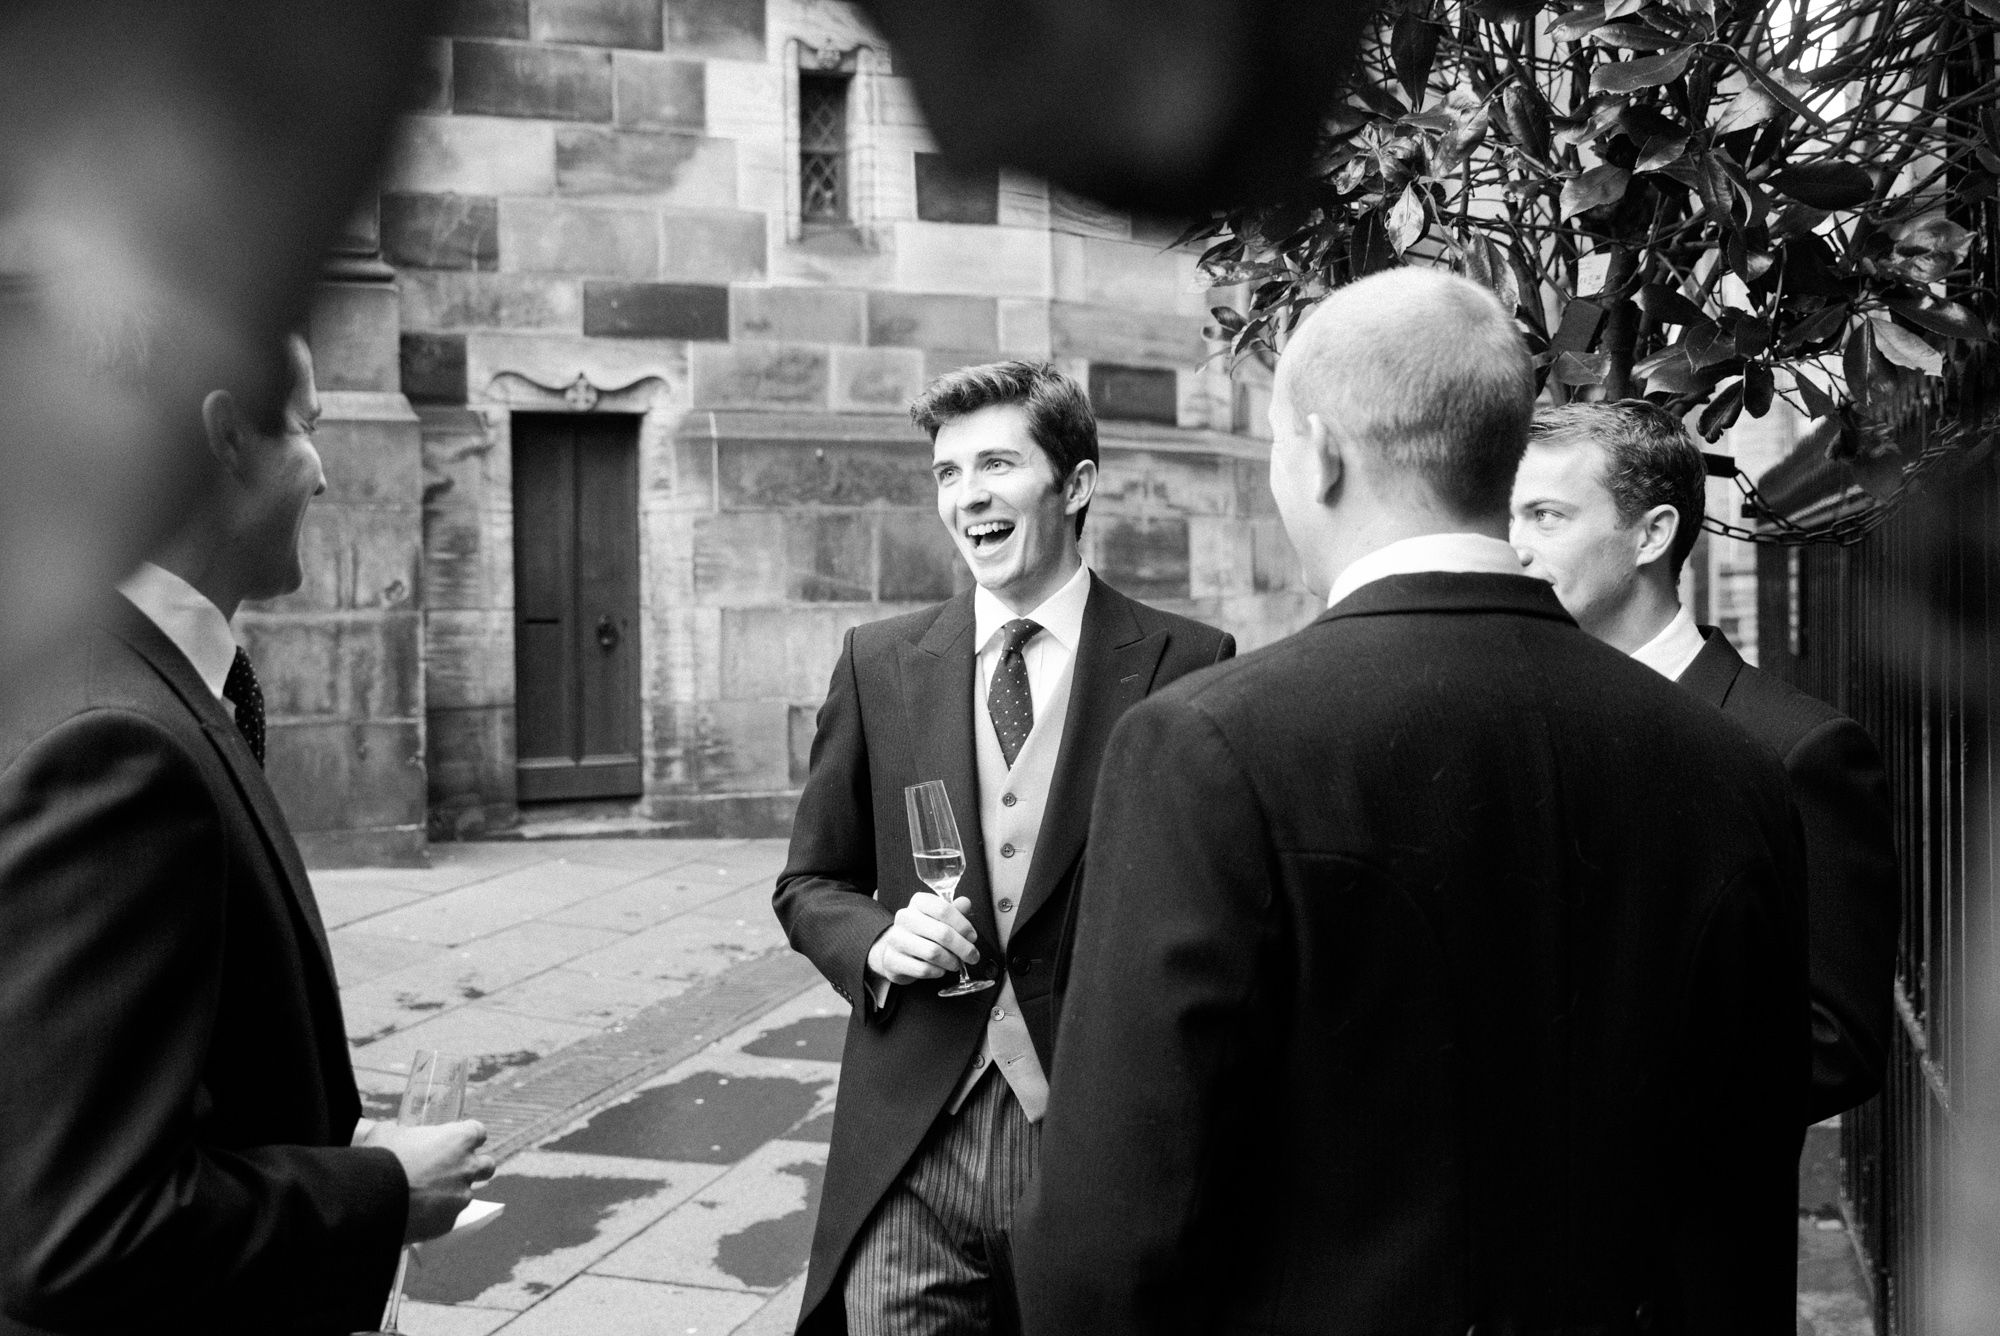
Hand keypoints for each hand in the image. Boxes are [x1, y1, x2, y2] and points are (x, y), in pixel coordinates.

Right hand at [358, 1119, 495, 1242]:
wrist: (372, 1199)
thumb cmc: (383, 1158)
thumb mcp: (388, 1132)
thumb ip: (402, 1132)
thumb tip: (395, 1133)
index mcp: (459, 1139)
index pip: (478, 1132)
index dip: (466, 1137)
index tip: (453, 1141)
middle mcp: (467, 1168)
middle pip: (487, 1166)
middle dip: (474, 1167)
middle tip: (451, 1169)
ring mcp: (461, 1197)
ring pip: (465, 1194)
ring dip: (450, 1193)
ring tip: (422, 1196)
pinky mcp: (449, 1222)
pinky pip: (447, 1216)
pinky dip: (435, 1215)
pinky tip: (415, 1213)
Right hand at [866, 893, 979, 984]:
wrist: (896, 950)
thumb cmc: (922, 932)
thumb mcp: (938, 917)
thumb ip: (954, 910)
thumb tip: (965, 903)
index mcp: (918, 902)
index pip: (944, 910)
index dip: (963, 925)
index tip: (972, 937)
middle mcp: (905, 918)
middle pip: (942, 933)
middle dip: (963, 948)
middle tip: (972, 956)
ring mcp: (896, 939)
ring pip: (934, 953)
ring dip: (951, 961)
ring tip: (955, 963)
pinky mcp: (893, 960)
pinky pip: (923, 969)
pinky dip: (937, 971)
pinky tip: (940, 969)